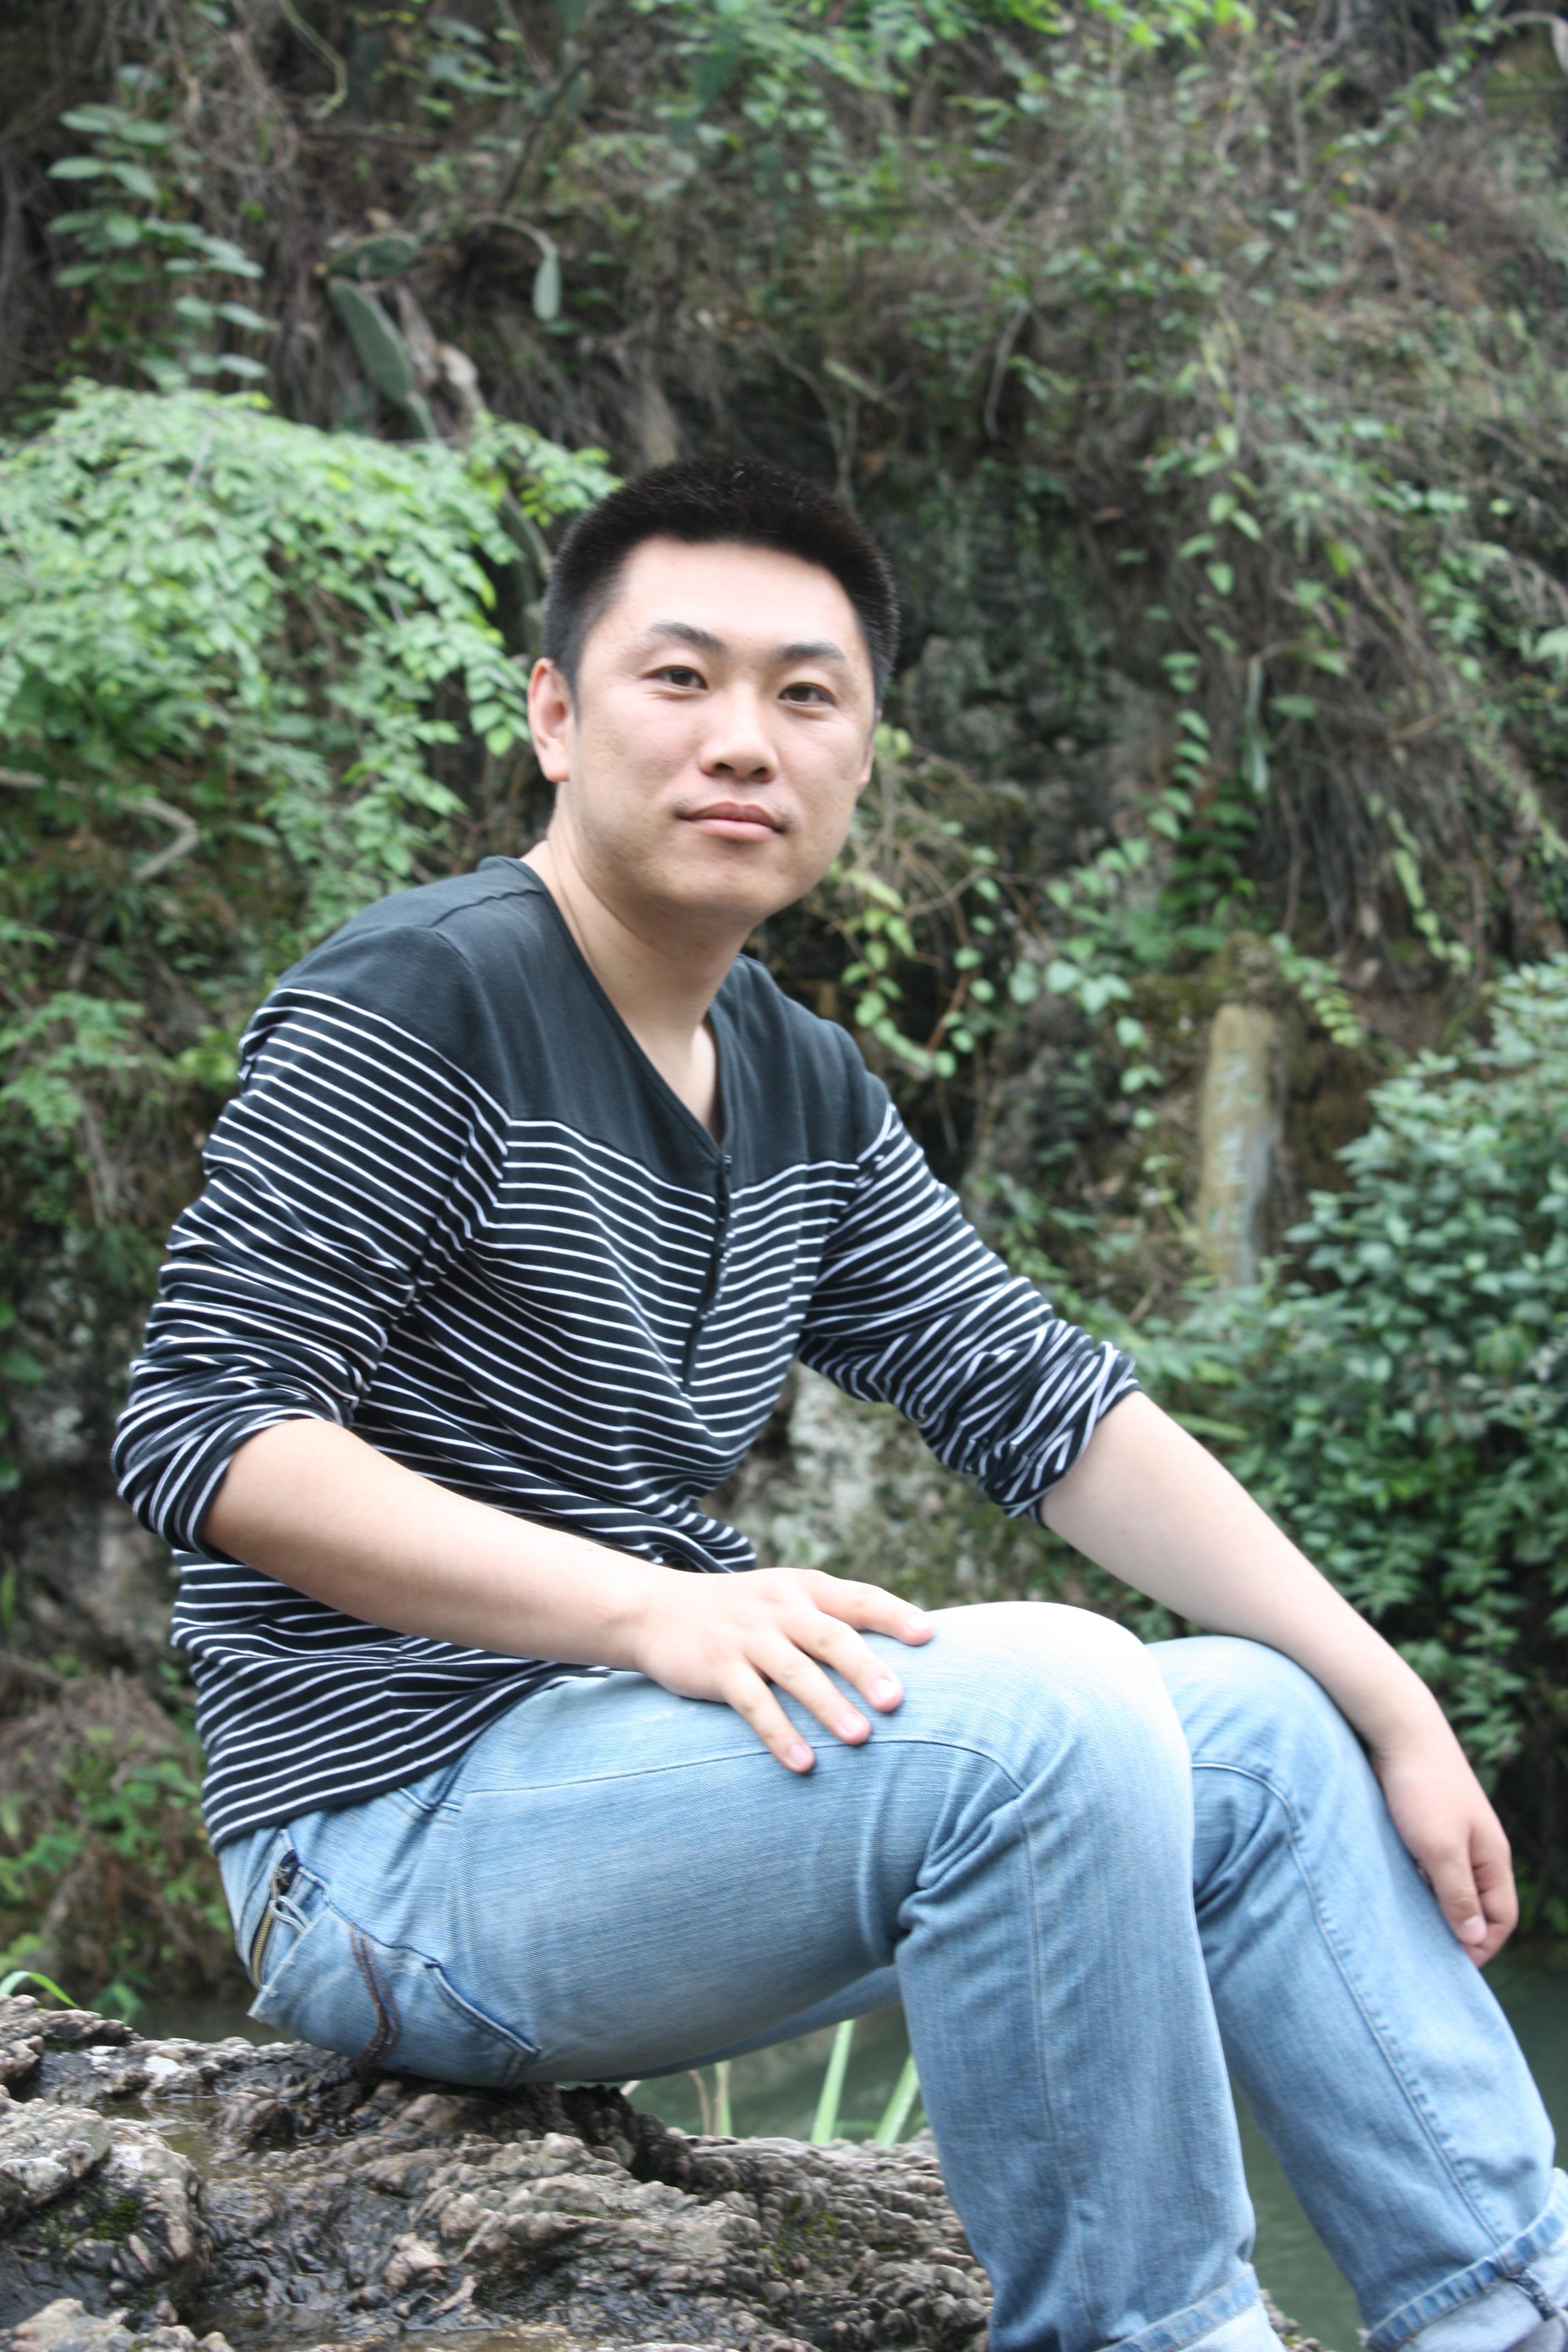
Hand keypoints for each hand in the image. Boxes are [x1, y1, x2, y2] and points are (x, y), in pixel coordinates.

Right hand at [628, 1566, 933, 1770]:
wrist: (656, 1609)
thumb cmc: (742, 1613)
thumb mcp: (785, 1598)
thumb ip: (833, 1619)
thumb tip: (902, 1659)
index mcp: (804, 1588)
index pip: (858, 1597)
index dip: (894, 1614)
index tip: (929, 1636)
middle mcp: (779, 1608)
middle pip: (830, 1636)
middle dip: (866, 1668)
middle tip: (897, 1701)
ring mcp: (747, 1637)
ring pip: (794, 1671)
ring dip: (828, 1705)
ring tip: (860, 1738)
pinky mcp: (717, 1667)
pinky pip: (752, 1703)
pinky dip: (778, 1733)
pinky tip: (802, 1763)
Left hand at [1369, 1708, 1516, 1965]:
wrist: (1398, 1729)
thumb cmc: (1422, 1789)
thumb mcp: (1440, 1849)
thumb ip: (1458, 1894)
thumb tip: (1476, 1939)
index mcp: (1491, 1857)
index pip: (1501, 1918)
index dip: (1481, 1946)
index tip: (1451, 1966)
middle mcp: (1477, 1848)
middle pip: (1477, 1904)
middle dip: (1457, 1931)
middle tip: (1425, 1955)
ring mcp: (1451, 1833)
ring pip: (1448, 1884)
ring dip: (1433, 1906)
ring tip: (1405, 1928)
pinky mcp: (1424, 1822)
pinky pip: (1426, 1864)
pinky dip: (1415, 1882)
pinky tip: (1390, 1890)